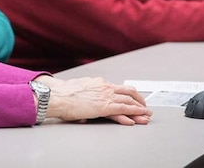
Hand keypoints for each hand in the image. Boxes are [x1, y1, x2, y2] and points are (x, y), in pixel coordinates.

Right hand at [35, 75, 151, 125]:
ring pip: (128, 101)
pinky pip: (121, 110)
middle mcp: (104, 87)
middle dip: (139, 101)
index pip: (119, 88)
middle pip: (128, 93)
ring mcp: (105, 96)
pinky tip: (135, 120)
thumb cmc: (64, 93)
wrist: (57, 95)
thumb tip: (87, 99)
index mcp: (99, 83)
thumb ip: (87, 92)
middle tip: (145, 108)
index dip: (129, 95)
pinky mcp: (103, 106)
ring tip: (145, 116)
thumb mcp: (79, 88)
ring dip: (139, 110)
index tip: (135, 100)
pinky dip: (130, 115)